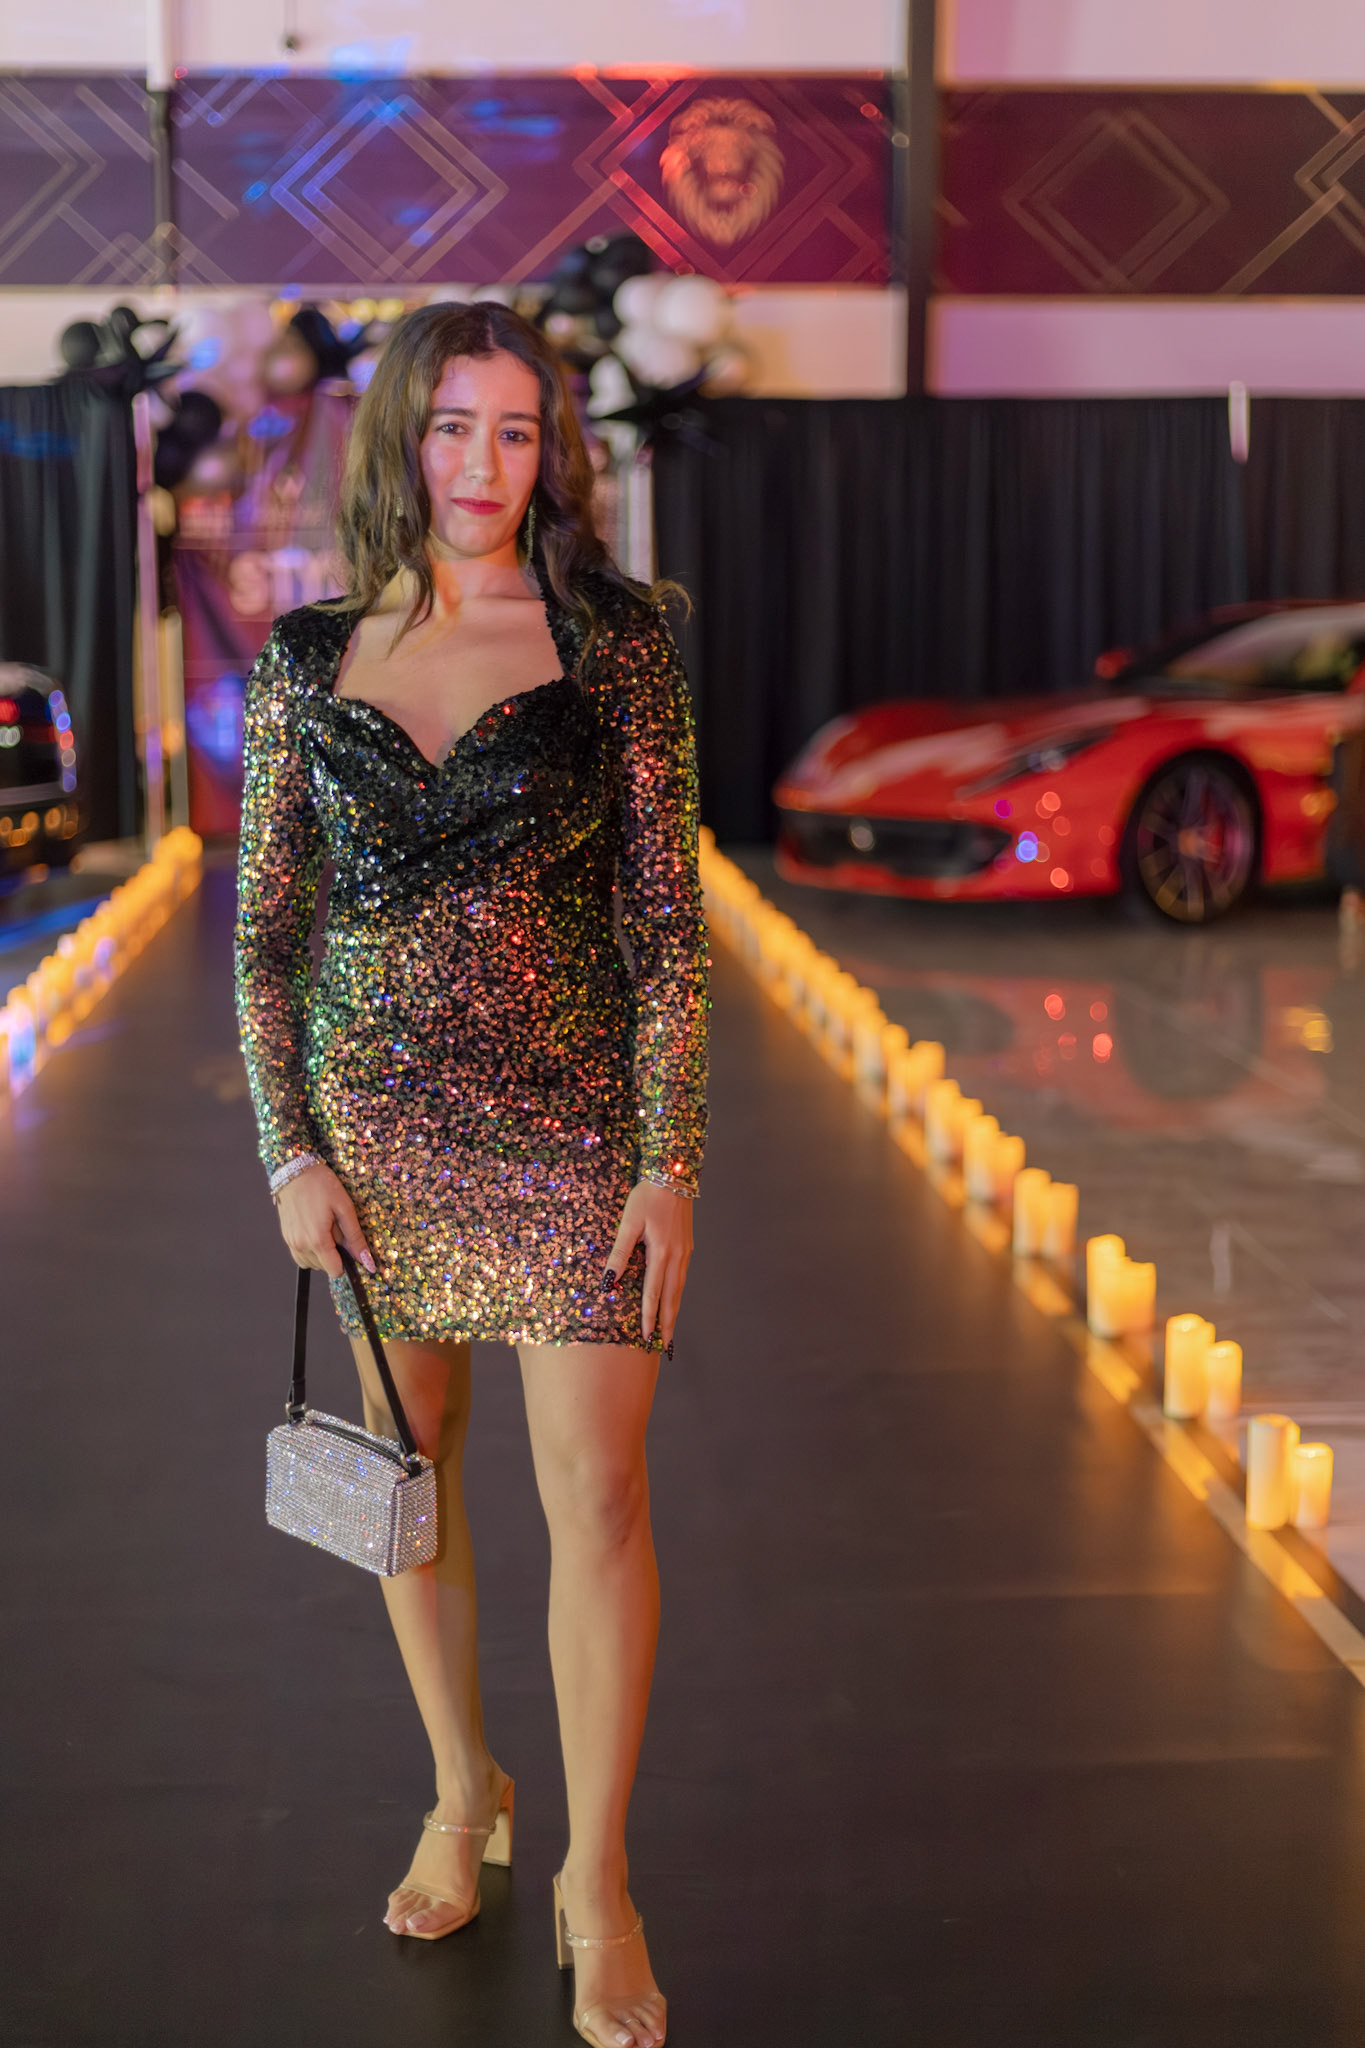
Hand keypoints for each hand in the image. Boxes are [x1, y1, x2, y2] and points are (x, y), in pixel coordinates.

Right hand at [275, 1162, 374, 1278]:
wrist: (293, 1171)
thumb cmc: (320, 1185)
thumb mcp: (344, 1207)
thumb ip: (355, 1237)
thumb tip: (367, 1261)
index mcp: (317, 1240)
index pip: (335, 1271)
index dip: (346, 1263)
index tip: (349, 1248)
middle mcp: (301, 1245)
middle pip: (324, 1267)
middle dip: (334, 1254)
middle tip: (336, 1229)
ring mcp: (291, 1242)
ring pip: (311, 1263)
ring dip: (321, 1253)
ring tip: (325, 1228)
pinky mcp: (286, 1237)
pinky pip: (300, 1255)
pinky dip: (310, 1249)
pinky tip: (315, 1230)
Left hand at [605, 1180, 693, 1349]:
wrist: (674, 1174)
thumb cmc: (647, 1196)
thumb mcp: (628, 1222)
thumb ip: (619, 1253)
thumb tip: (609, 1281)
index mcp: (662, 1253)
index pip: (653, 1293)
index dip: (649, 1317)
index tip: (646, 1338)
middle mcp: (677, 1256)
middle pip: (672, 1298)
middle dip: (667, 1324)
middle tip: (665, 1347)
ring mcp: (685, 1252)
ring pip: (679, 1289)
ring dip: (674, 1312)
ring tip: (670, 1331)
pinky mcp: (687, 1246)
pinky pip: (682, 1278)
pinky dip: (677, 1294)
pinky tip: (674, 1300)